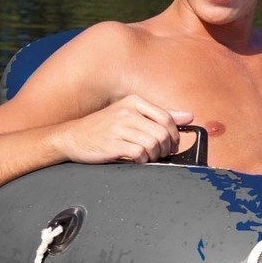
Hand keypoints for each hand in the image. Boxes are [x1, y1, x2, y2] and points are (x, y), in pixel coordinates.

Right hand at [57, 95, 194, 163]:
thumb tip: (189, 116)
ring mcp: (119, 127)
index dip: (174, 135)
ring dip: (155, 155)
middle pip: (162, 133)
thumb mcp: (130, 114)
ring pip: (153, 144)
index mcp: (134, 102)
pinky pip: (140, 154)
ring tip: (147, 157)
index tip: (171, 144)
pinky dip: (143, 160)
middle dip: (166, 148)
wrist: (73, 137)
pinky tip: (136, 159)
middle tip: (160, 154)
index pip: (167, 118)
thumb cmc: (104, 127)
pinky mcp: (113, 144)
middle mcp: (127, 112)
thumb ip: (160, 115)